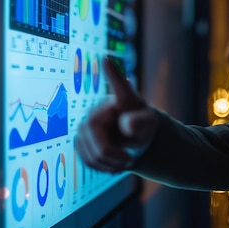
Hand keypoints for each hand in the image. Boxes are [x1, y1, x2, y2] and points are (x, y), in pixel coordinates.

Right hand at [75, 57, 156, 171]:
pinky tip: (114, 164)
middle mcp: (96, 110)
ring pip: (89, 154)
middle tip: (130, 160)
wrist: (133, 136)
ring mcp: (85, 126)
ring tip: (125, 161)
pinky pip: (87, 160)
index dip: (112, 73)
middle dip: (111, 154)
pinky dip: (102, 167)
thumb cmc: (142, 124)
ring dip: (109, 164)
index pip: (116, 86)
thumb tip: (126, 125)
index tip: (108, 59)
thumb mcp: (147, 124)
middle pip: (92, 136)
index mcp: (118, 100)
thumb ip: (139, 123)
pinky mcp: (81, 140)